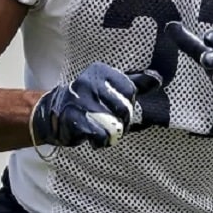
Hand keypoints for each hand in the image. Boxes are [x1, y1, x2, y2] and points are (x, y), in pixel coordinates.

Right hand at [31, 62, 162, 148]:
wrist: (54, 113)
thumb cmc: (89, 100)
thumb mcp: (110, 86)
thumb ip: (135, 82)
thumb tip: (158, 78)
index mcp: (101, 72)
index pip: (131, 90)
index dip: (129, 105)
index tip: (119, 108)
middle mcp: (89, 82)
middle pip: (124, 109)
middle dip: (122, 122)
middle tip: (112, 123)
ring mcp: (79, 101)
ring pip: (114, 125)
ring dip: (111, 133)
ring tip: (101, 129)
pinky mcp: (73, 119)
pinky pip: (101, 136)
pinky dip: (101, 141)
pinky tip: (93, 136)